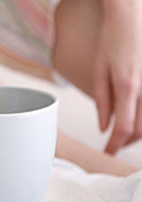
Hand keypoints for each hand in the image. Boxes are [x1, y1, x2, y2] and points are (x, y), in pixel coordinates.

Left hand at [94, 0, 141, 153]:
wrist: (132, 14)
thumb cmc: (113, 39)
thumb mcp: (99, 70)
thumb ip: (102, 101)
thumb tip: (104, 127)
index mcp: (127, 86)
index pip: (123, 128)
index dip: (115, 145)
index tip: (107, 153)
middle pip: (140, 129)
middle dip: (126, 142)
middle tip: (113, 147)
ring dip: (138, 133)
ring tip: (123, 136)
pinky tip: (135, 120)